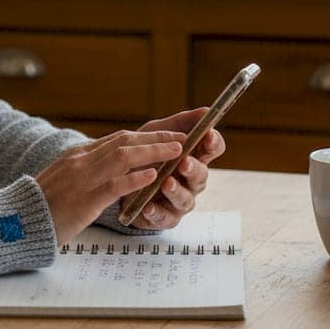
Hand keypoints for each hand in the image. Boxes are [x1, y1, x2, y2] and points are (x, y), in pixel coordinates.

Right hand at [36, 129, 183, 243]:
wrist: (15, 221)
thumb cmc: (41, 207)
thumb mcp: (64, 182)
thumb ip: (86, 173)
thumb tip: (110, 172)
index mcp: (77, 156)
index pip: (117, 138)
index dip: (145, 136)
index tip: (166, 136)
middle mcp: (81, 160)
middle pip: (125, 141)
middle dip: (155, 139)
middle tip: (180, 139)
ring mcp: (82, 178)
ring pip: (124, 156)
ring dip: (153, 152)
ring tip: (176, 151)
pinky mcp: (83, 199)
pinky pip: (114, 184)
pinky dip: (135, 178)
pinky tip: (153, 176)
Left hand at [124, 107, 225, 229]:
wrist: (116, 180)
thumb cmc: (144, 156)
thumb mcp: (156, 133)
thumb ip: (180, 123)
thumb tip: (205, 110)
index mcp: (193, 157)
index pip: (212, 149)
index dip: (213, 142)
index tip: (208, 135)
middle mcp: (190, 180)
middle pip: (201, 175)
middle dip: (194, 168)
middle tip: (184, 162)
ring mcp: (178, 200)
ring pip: (185, 199)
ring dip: (176, 191)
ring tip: (166, 183)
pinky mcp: (164, 217)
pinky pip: (165, 218)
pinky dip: (157, 212)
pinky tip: (148, 206)